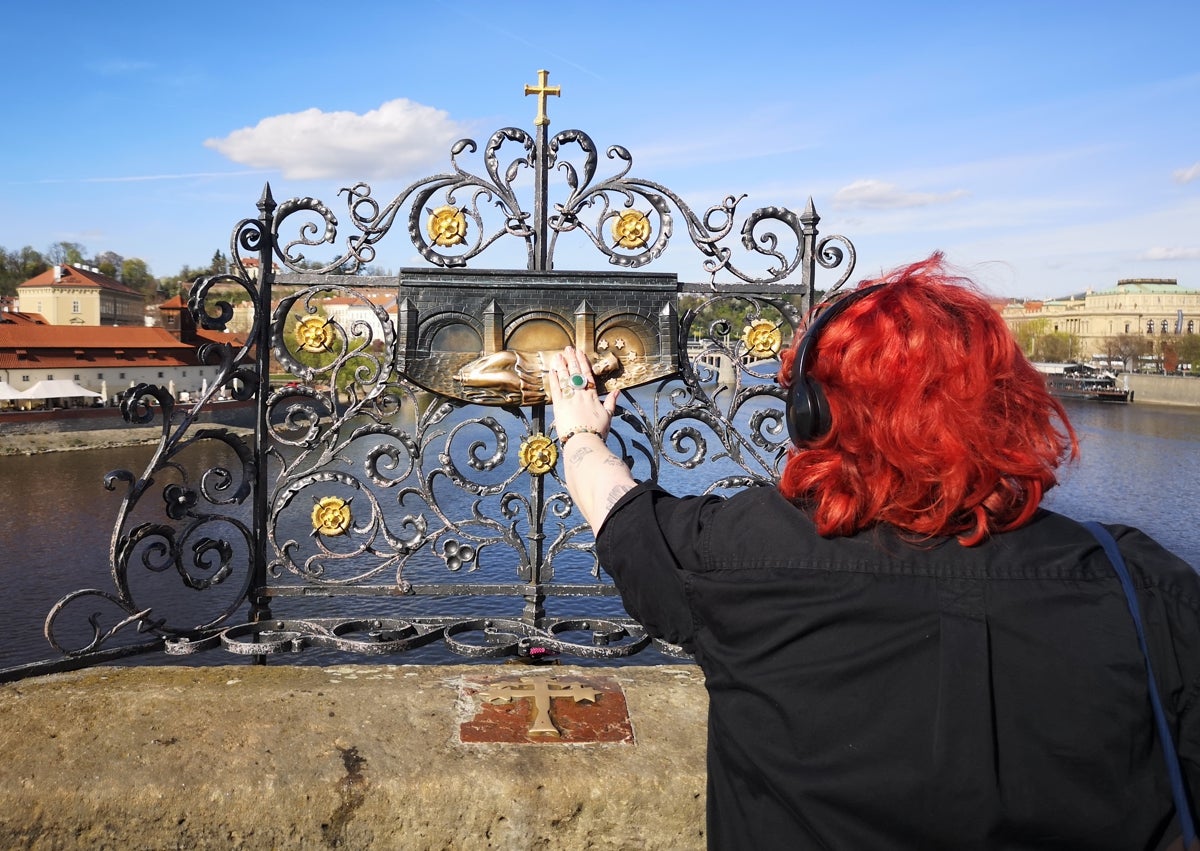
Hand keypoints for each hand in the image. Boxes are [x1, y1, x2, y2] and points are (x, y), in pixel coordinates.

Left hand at [545, 346, 632, 529]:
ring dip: (562, 366)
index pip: (587, 375)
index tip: (580, 353)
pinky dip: (554, 379)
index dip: (583, 363)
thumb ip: (611, 402)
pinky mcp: (559, 406)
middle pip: (575, 373)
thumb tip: (618, 391)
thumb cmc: (597, 432)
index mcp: (592, 396)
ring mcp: (569, 399)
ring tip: (558, 355)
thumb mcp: (608, 416)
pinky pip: (556, 390)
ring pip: (565, 379)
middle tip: (568, 348)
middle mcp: (580, 395)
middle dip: (571, 360)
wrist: (585, 442)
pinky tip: (552, 370)